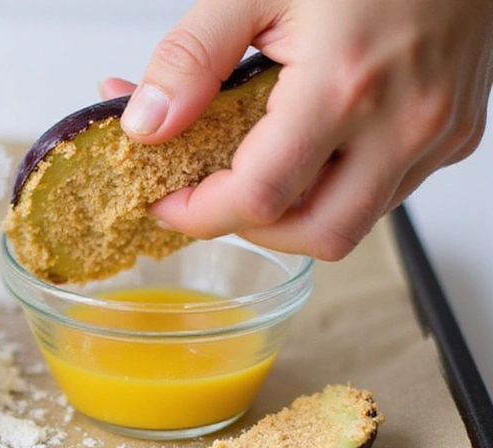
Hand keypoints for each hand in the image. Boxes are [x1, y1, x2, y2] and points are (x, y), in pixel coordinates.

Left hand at [103, 0, 492, 258]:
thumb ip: (193, 57)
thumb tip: (148, 124)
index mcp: (345, 84)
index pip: (257, 198)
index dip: (196, 213)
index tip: (164, 200)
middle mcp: (401, 121)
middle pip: (309, 234)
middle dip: (248, 227)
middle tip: (212, 193)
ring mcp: (436, 134)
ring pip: (349, 227)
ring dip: (293, 215)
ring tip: (262, 168)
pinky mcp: (455, 135)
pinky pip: (384, 196)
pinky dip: (336, 191)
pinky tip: (316, 148)